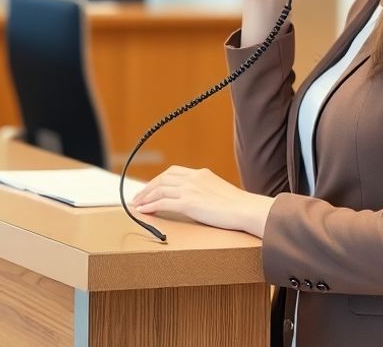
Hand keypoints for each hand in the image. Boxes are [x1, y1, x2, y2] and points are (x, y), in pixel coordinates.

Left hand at [129, 166, 275, 237]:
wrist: (246, 210)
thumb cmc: (238, 206)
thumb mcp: (220, 191)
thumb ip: (206, 191)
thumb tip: (199, 200)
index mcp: (200, 174)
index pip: (173, 172)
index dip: (158, 180)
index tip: (151, 187)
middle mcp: (193, 178)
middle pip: (162, 179)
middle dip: (147, 188)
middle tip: (137, 197)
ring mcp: (190, 189)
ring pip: (160, 190)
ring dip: (145, 197)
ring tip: (136, 205)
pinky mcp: (189, 203)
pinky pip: (163, 203)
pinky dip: (150, 206)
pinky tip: (143, 211)